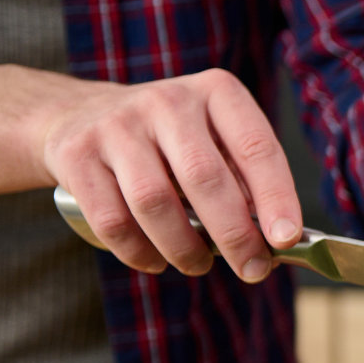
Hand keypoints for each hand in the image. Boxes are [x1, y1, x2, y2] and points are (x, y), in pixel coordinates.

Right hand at [37, 69, 301, 280]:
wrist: (78, 115)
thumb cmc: (170, 141)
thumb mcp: (214, 140)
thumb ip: (244, 180)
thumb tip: (275, 239)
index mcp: (216, 92)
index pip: (256, 147)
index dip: (276, 197)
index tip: (286, 240)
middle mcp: (167, 101)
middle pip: (205, 177)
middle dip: (234, 235)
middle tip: (253, 269)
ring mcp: (117, 125)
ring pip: (154, 201)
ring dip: (184, 247)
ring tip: (200, 265)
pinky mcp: (76, 154)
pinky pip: (112, 219)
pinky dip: (138, 252)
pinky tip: (156, 262)